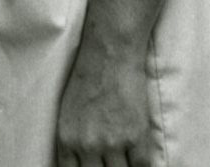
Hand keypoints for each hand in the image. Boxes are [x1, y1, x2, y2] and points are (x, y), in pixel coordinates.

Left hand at [55, 31, 152, 166]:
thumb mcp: (69, 112)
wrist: (109, 54)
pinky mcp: (136, 137)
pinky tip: (141, 158)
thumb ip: (74, 142)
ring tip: (125, 159)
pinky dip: (143, 165)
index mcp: (67, 139)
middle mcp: (87, 145)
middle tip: (112, 162)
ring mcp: (112, 143)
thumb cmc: (88, 78)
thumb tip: (85, 163)